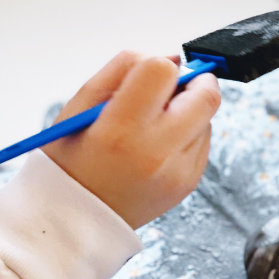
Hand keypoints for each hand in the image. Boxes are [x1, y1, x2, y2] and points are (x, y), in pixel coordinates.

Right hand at [43, 51, 220, 228]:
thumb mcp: (79, 106)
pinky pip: (203, 141)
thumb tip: (171, 57)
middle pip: (206, 95)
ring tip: (153, 123)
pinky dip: (187, 133)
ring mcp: (178, 171)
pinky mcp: (189, 183)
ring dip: (188, 109)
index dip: (159, 64)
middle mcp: (156, 152)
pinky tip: (158, 144)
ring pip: (207, 117)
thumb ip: (123, 69)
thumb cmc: (72, 160)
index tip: (151, 73)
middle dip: (194, 80)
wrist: (75, 221)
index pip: (163, 71)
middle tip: (174, 85)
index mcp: (121, 129)